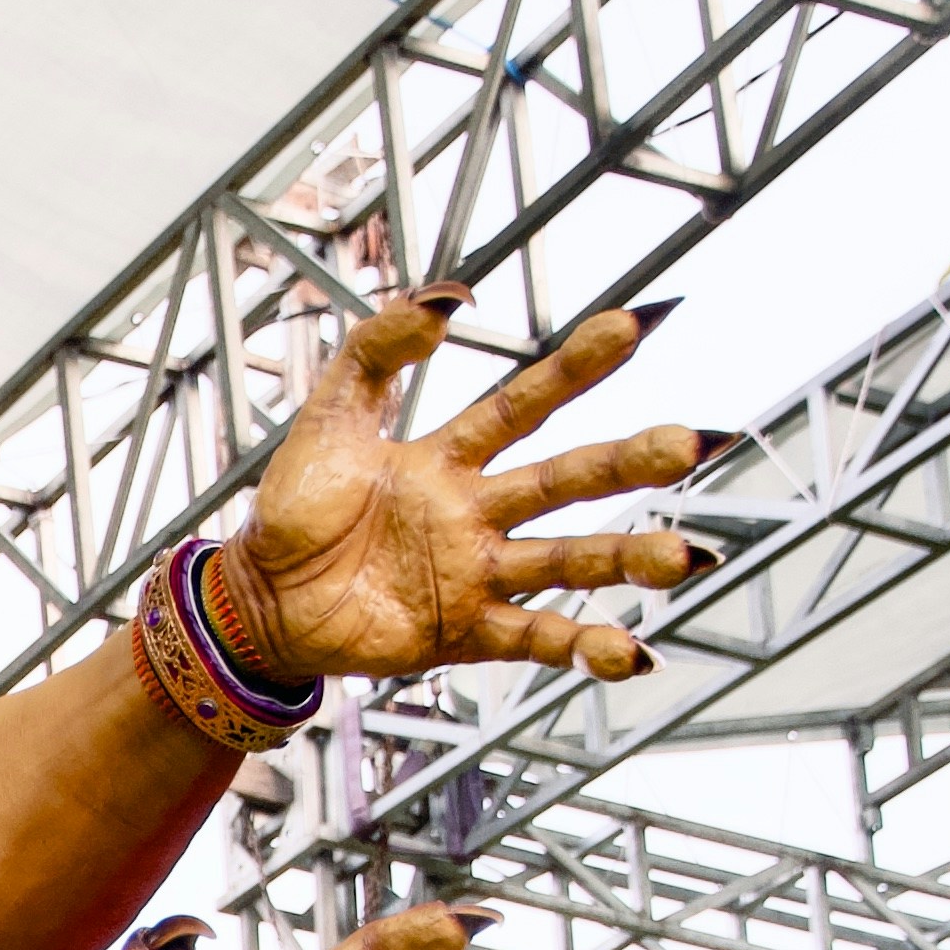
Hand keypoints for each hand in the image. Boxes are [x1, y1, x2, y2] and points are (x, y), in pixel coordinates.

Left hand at [215, 291, 711, 691]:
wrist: (257, 599)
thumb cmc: (293, 510)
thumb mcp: (329, 419)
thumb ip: (375, 354)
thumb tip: (439, 299)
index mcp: (450, 458)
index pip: (525, 404)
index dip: (576, 367)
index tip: (634, 326)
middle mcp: (478, 513)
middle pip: (567, 480)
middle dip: (629, 463)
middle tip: (693, 444)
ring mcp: (476, 573)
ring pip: (566, 560)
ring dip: (625, 560)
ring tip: (687, 557)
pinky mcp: (462, 631)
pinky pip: (533, 636)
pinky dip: (582, 645)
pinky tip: (633, 651)